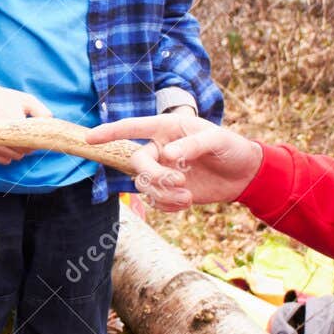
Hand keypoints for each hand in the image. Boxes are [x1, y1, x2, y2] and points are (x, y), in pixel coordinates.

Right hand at [0, 81, 51, 163]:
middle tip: (27, 138)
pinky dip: (4, 158)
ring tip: (18, 142)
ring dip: (17, 153)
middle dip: (26, 147)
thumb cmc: (5, 98)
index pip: (31, 142)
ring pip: (10, 156)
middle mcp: (0, 132)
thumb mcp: (27, 100)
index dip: (35, 142)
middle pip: (21, 151)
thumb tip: (50, 130)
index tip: (35, 135)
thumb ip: (43, 113)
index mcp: (13, 120)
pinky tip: (9, 154)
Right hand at [84, 115, 262, 210]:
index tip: (90, 138)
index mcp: (167, 128)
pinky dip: (167, 206)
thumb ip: (193, 144)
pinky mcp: (169, 191)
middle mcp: (160, 149)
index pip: (132, 128)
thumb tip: (167, 155)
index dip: (109, 131)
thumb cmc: (230, 148)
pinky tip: (186, 203)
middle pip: (137, 162)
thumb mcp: (217, 140)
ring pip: (144, 185)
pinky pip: (155, 201)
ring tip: (187, 196)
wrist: (244, 174)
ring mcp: (163, 171)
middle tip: (178, 182)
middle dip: (154, 175)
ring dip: (163, 194)